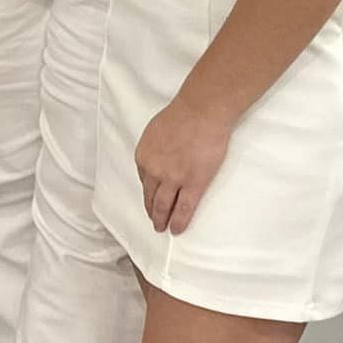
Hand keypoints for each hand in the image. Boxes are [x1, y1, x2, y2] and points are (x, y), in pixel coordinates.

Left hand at [135, 92, 234, 235]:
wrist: (199, 113)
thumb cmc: (180, 116)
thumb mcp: (154, 132)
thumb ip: (154, 149)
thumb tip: (158, 159)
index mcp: (143, 157)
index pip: (144, 181)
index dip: (149, 192)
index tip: (151, 200)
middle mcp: (154, 171)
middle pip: (151, 196)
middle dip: (152, 211)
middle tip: (154, 222)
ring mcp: (174, 179)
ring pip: (164, 206)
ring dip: (162, 220)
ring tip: (162, 228)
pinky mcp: (194, 184)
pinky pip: (184, 208)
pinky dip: (179, 221)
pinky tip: (177, 230)